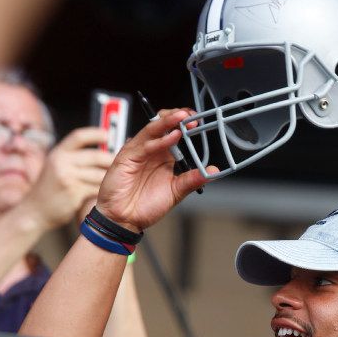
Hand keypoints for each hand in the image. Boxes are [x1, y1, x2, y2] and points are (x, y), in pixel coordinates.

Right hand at [23, 127, 113, 229]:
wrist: (34, 212)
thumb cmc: (50, 190)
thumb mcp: (55, 167)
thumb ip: (73, 159)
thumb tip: (101, 151)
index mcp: (58, 153)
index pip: (79, 136)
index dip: (95, 134)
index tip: (108, 135)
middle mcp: (61, 162)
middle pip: (95, 156)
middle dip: (111, 160)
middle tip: (122, 163)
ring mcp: (67, 177)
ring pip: (99, 174)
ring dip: (110, 177)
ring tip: (119, 179)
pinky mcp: (74, 192)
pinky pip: (97, 188)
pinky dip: (105, 190)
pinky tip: (109, 192)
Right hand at [96, 109, 215, 231]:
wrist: (124, 220)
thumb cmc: (145, 206)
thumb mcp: (176, 191)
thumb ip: (193, 180)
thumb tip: (213, 172)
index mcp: (164, 155)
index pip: (174, 131)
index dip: (185, 124)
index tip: (199, 122)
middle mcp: (151, 150)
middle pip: (163, 124)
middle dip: (178, 116)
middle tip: (192, 116)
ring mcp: (138, 151)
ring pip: (153, 128)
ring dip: (169, 121)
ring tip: (183, 116)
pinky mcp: (127, 157)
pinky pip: (145, 145)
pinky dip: (160, 140)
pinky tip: (173, 137)